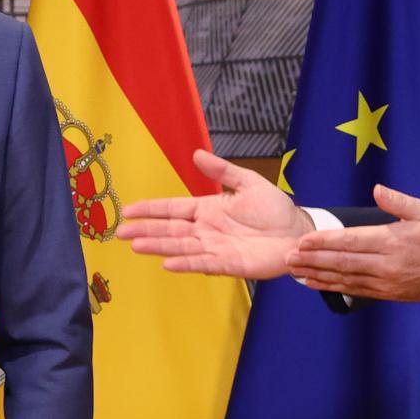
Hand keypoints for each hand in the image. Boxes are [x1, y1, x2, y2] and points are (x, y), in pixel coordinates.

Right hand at [121, 149, 313, 278]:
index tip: (129, 210)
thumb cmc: (275, 209)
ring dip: (159, 247)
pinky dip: (186, 263)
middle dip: (146, 231)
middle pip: (170, 230)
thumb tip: (196, 154)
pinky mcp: (228, 264)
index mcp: (208, 209)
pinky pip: (203, 263)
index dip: (151, 209)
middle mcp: (206, 230)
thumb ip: (222, 171)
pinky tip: (168, 263)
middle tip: (121, 233)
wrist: (297, 232)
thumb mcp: (248, 183)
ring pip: (181, 247)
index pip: (173, 209)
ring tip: (137, 246)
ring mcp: (215, 248)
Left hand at [286, 184, 419, 301]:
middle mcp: (386, 264)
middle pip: (342, 262)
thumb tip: (377, 189)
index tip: (303, 241)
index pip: (351, 242)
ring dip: (317, 274)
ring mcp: (386, 281)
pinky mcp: (388, 293)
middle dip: (312, 260)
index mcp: (393, 241)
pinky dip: (333, 286)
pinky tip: (315, 283)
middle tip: (287, 258)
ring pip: (345, 278)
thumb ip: (398, 201)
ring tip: (294, 271)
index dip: (325, 242)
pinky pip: (355, 290)